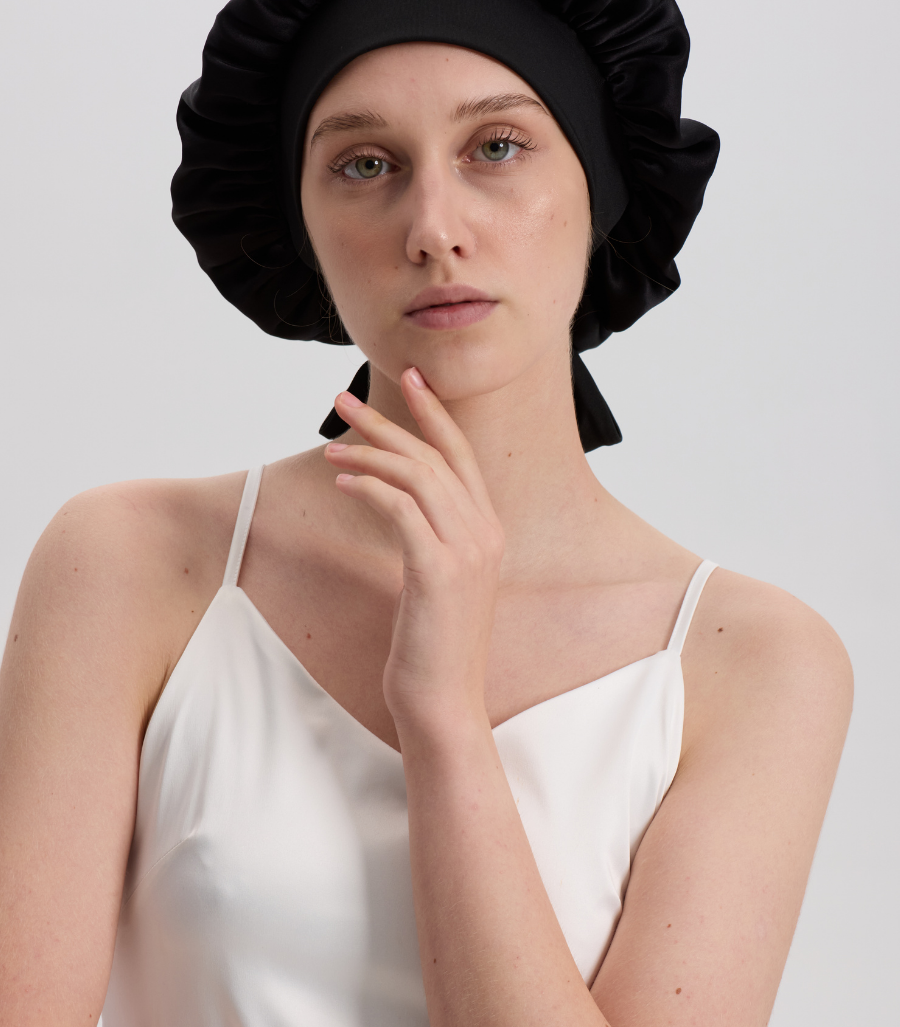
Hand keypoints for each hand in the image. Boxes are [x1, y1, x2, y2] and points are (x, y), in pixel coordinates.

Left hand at [324, 367, 503, 737]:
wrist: (444, 703)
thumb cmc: (433, 645)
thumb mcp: (437, 580)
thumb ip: (429, 537)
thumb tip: (395, 501)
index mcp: (487, 530)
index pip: (461, 454)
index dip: (435, 411)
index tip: (409, 377)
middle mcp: (485, 532)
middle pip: (433, 455)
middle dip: (387, 421)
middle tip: (343, 398)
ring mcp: (467, 551)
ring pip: (416, 475)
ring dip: (369, 453)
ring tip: (332, 447)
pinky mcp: (440, 571)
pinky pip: (400, 509)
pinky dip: (370, 488)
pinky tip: (342, 482)